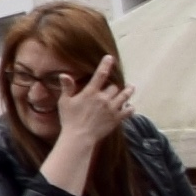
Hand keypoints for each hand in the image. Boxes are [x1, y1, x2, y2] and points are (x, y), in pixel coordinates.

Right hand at [45, 56, 131, 183]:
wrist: (79, 137)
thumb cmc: (69, 119)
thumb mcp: (64, 102)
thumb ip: (67, 88)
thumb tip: (64, 75)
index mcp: (91, 93)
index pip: (100, 75)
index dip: (105, 65)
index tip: (110, 58)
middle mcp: (104, 99)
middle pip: (114, 87)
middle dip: (113, 86)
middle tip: (113, 85)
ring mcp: (112, 109)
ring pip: (125, 96)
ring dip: (128, 91)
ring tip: (131, 88)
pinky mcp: (117, 119)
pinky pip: (129, 111)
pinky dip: (130, 108)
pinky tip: (130, 107)